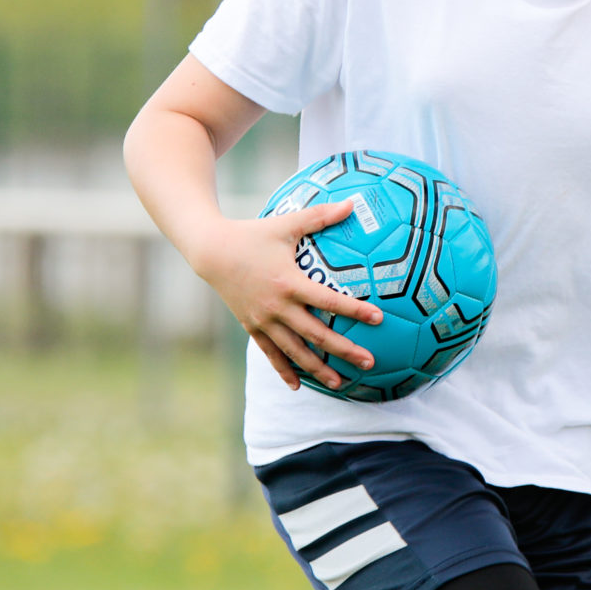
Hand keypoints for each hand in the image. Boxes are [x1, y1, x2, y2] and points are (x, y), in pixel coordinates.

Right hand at [194, 199, 383, 390]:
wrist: (212, 252)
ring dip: (319, 369)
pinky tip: (298, 386)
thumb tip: (352, 203)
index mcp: (289, 282)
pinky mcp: (251, 327)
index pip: (329, 301)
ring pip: (295, 351)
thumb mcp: (287, 224)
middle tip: (369, 362)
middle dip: (344, 350)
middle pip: (317, 335)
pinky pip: (271, 354)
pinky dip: (285, 371)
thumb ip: (320, 216)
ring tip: (341, 383)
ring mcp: (263, 321)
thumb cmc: (253, 235)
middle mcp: (277, 307)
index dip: (355, 310)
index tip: (379, 318)